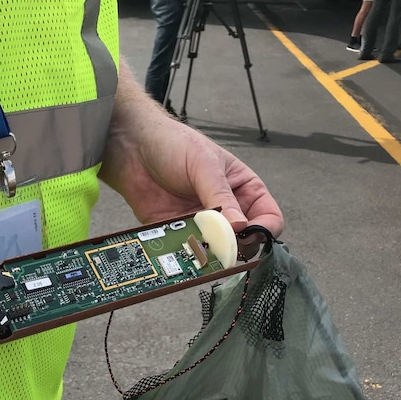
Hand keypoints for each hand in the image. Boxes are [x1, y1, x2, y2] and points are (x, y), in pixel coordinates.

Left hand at [99, 63, 282, 236]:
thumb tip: (239, 227)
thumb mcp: (204, 165)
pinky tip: (182, 250)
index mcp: (242, 188)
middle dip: (238, 246)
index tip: (251, 234)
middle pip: (245, 240)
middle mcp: (226, 209)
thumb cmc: (173, 144)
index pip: (268, 217)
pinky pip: (189, 250)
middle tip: (225, 245)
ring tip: (202, 248)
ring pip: (217, 250)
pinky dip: (188, 255)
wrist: (132, 148)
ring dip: (212, 254)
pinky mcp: (178, 231)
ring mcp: (203, 222)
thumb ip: (221, 197)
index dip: (265, 229)